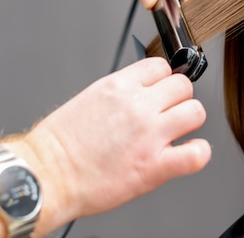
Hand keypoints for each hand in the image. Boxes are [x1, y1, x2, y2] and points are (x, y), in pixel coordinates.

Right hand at [11, 57, 210, 231]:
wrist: (45, 177)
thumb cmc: (59, 145)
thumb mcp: (89, 98)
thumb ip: (121, 92)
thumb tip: (142, 90)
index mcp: (119, 86)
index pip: (161, 66)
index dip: (164, 80)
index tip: (160, 92)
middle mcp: (137, 105)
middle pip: (184, 86)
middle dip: (178, 99)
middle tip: (168, 113)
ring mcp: (149, 135)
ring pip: (196, 112)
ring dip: (189, 122)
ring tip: (176, 133)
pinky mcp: (154, 166)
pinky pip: (197, 154)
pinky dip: (198, 154)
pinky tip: (187, 154)